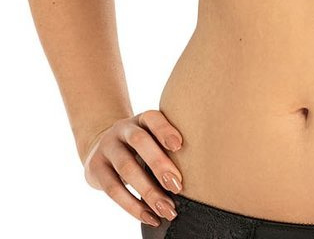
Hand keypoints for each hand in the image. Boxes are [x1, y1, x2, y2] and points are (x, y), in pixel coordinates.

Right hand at [82, 109, 183, 228]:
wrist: (101, 147)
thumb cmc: (140, 147)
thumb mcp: (151, 139)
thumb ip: (167, 149)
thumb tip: (197, 179)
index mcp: (141, 119)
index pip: (152, 118)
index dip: (165, 130)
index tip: (180, 145)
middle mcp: (122, 129)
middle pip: (139, 141)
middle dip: (159, 164)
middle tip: (178, 186)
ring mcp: (107, 147)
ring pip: (126, 168)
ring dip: (148, 191)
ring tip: (167, 210)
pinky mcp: (95, 168)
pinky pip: (113, 189)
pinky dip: (133, 206)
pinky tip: (150, 217)